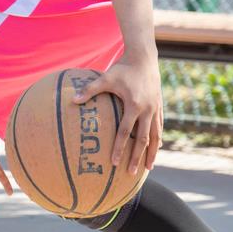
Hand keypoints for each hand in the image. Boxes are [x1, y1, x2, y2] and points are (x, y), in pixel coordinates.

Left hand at [73, 54, 162, 172]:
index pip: (125, 132)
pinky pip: (159, 126)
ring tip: (148, 168)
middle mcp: (147, 110)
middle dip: (137, 158)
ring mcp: (155, 109)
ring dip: (152, 152)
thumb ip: (89, 90)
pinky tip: (156, 147)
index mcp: (134, 106)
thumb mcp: (105, 78)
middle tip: (132, 174)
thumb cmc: (122, 68)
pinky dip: (157, 138)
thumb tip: (73, 100)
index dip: (120, 149)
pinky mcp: (159, 106)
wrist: (144, 58)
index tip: (115, 163)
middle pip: (143, 140)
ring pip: (155, 136)